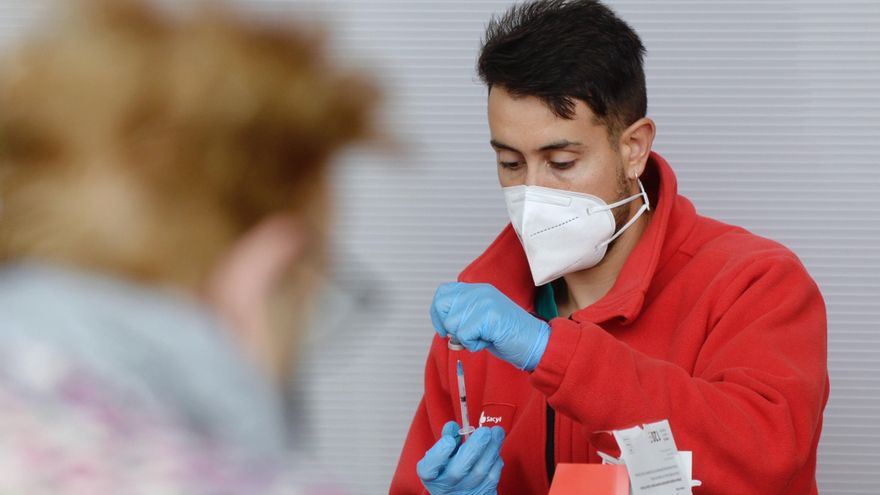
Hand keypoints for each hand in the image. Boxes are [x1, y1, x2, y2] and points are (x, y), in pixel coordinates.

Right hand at [417, 421, 504, 494]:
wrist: (460, 493)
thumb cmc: (449, 468)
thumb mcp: (442, 455)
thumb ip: (446, 438)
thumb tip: (453, 426)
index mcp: (431, 476)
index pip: (428, 469)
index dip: (438, 454)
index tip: (449, 440)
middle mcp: (446, 488)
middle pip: (458, 470)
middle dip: (474, 448)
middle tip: (485, 431)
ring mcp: (465, 493)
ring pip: (480, 471)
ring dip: (491, 449)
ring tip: (497, 432)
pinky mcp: (483, 494)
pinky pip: (492, 476)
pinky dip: (496, 460)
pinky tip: (495, 449)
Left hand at [430, 282, 549, 370]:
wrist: (535, 343)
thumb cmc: (509, 335)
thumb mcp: (481, 318)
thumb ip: (463, 314)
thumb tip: (442, 323)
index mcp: (477, 290)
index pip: (442, 293)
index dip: (437, 313)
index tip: (443, 329)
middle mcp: (479, 292)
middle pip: (442, 305)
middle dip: (449, 326)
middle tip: (465, 335)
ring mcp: (485, 302)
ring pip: (452, 323)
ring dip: (465, 338)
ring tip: (484, 337)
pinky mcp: (489, 316)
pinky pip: (464, 335)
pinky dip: (473, 345)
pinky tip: (488, 341)